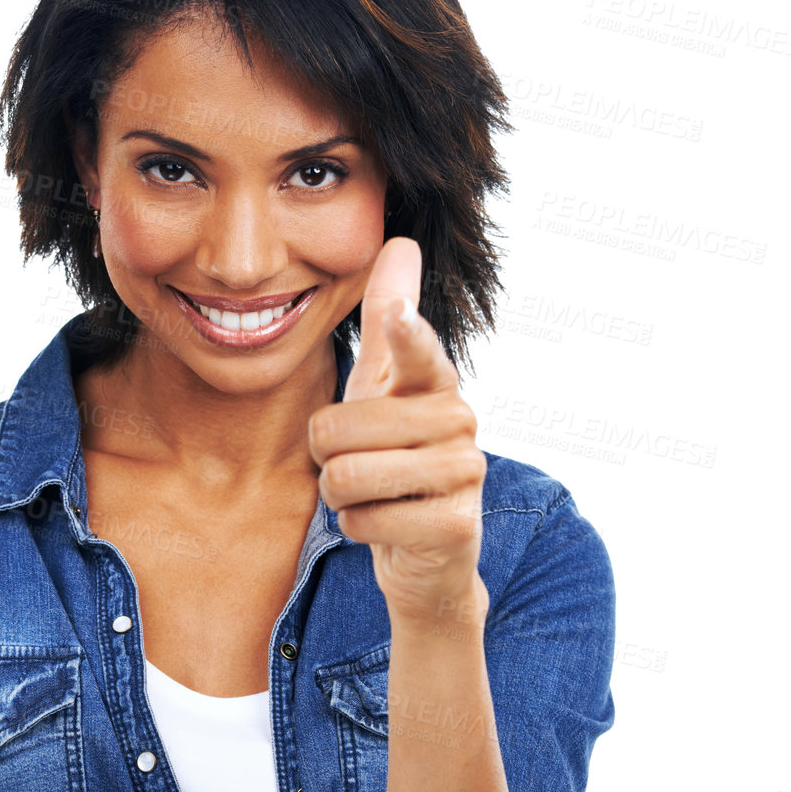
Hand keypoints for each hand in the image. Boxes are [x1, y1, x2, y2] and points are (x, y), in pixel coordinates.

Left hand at [309, 237, 487, 628]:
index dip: (406, 335)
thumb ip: (391, 322)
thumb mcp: (386, 388)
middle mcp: (459, 422)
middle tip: (356, 464)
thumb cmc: (397, 456)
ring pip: (348, 477)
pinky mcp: (455, 526)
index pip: (419, 352)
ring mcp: (464, 475)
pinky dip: (359, 528)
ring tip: (371, 493)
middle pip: (339, 430)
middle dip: (326, 457)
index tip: (398, 314)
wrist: (428, 551)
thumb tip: (401, 241)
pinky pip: (364, 520)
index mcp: (435, 384)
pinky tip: (385, 524)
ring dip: (340, 493)